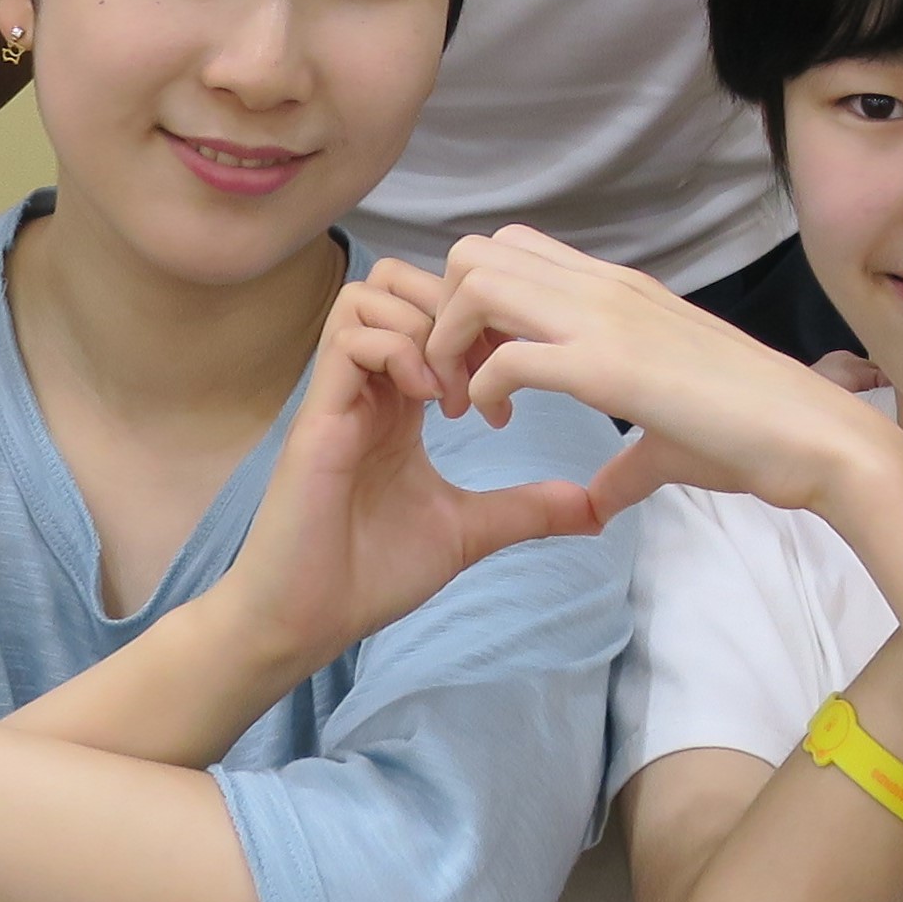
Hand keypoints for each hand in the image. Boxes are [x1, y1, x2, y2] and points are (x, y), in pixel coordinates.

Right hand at [211, 266, 612, 672]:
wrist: (306, 620)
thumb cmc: (372, 573)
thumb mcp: (468, 531)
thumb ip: (525, 509)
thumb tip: (595, 510)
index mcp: (399, 401)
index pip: (430, 311)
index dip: (480, 324)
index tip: (513, 377)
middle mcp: (367, 386)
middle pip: (400, 281)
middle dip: (456, 308)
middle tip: (489, 370)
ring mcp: (339, 396)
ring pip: (371, 295)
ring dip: (427, 327)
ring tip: (455, 392)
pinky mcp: (318, 417)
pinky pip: (352, 340)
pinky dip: (399, 352)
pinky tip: (429, 404)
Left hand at [420, 229, 883, 521]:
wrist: (813, 437)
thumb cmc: (751, 436)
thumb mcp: (669, 441)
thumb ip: (625, 464)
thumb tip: (598, 503)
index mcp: (618, 292)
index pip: (510, 253)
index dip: (472, 306)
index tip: (476, 370)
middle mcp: (605, 289)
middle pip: (476, 253)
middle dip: (444, 315)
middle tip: (456, 382)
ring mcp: (607, 320)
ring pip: (479, 283)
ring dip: (452, 343)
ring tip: (467, 402)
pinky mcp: (610, 367)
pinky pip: (508, 356)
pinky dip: (481, 388)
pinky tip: (498, 420)